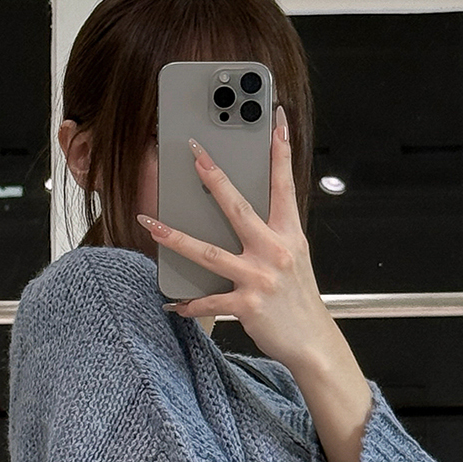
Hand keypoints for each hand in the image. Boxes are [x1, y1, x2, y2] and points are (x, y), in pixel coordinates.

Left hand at [136, 105, 343, 378]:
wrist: (313, 343)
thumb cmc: (298, 298)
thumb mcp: (293, 257)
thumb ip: (272, 233)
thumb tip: (242, 214)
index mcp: (289, 234)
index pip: (285, 183)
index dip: (281, 149)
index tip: (276, 118)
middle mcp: (275, 251)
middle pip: (238, 207)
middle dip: (213, 177)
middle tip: (194, 153)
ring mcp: (260, 278)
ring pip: (209, 252)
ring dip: (175, 238)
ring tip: (150, 224)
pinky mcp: (248, 306)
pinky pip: (209, 300)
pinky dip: (188, 303)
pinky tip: (172, 302)